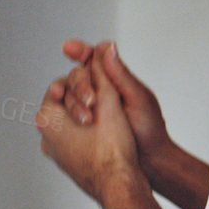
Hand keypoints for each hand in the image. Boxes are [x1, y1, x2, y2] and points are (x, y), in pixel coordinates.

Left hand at [37, 54, 140, 203]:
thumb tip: (104, 48)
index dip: (85, 84)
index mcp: (47, 119)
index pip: (62, 87)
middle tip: (107, 105)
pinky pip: (76, 142)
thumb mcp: (110, 101)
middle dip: (86, 101)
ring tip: (111, 122)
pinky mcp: (69, 166)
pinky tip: (109, 138)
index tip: (101, 90)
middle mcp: (45, 137)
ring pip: (71, 125)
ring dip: (90, 119)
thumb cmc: (113, 149)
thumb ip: (104, 74)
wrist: (119, 188)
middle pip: (65, 106)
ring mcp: (56, 155)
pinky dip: (90, 136)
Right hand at [57, 40, 169, 162]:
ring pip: (68, 95)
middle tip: (89, 99)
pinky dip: (60, 113)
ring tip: (84, 115)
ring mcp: (90, 107)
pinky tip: (58, 117)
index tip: (67, 48)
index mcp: (116, 80)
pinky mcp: (80, 124)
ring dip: (70, 101)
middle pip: (77, 76)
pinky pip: (64, 113)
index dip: (79, 51)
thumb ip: (120, 75)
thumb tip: (106, 46)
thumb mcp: (137, 99)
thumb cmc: (150, 130)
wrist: (150, 162)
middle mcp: (100, 90)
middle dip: (78, 83)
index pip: (93, 59)